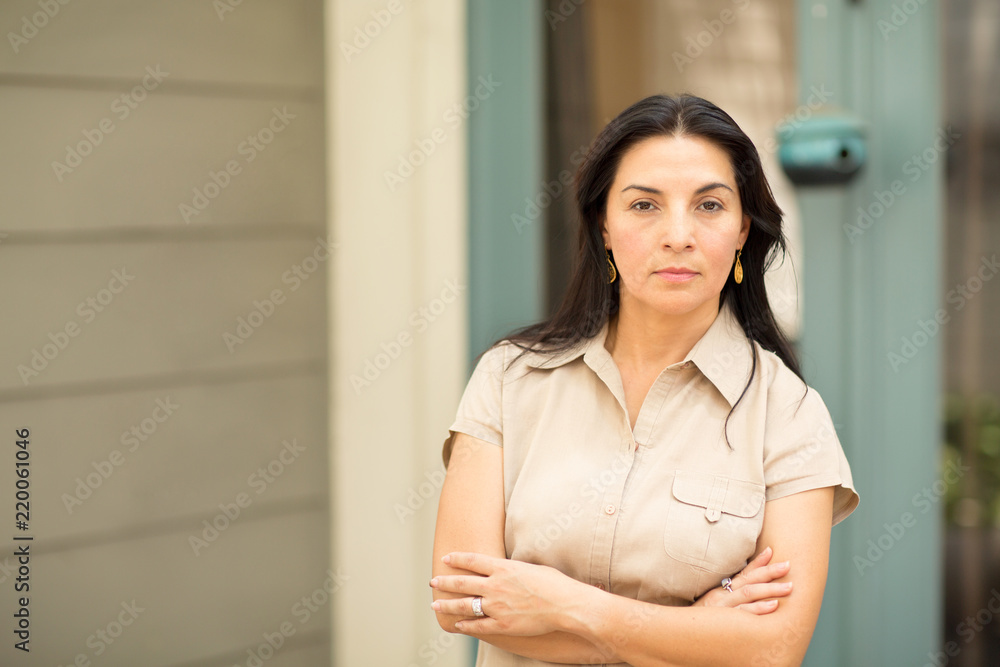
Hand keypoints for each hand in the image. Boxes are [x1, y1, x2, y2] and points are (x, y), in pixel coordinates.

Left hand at [430, 552, 589, 635]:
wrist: (566, 605)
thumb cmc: (555, 584)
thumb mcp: (532, 567)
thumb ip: (514, 569)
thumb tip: (507, 568)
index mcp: (503, 568)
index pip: (472, 560)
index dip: (456, 559)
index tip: (445, 559)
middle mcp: (496, 585)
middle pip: (462, 582)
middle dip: (444, 582)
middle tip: (433, 581)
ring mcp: (497, 606)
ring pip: (464, 605)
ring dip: (448, 605)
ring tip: (435, 605)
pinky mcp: (502, 625)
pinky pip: (478, 625)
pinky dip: (466, 625)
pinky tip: (458, 625)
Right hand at [692, 546, 792, 613]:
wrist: (680, 634)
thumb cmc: (702, 622)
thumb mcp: (714, 606)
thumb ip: (730, 597)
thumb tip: (748, 590)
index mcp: (721, 590)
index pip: (743, 573)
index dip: (758, 562)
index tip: (772, 551)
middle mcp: (722, 595)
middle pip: (749, 580)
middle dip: (770, 572)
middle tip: (787, 566)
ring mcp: (723, 608)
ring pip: (749, 594)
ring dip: (770, 589)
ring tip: (788, 587)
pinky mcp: (723, 621)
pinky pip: (743, 613)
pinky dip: (758, 609)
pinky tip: (772, 606)